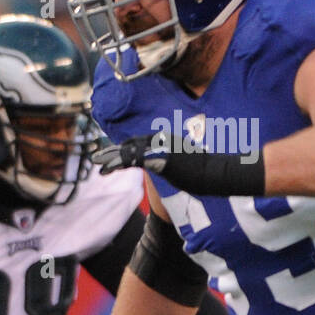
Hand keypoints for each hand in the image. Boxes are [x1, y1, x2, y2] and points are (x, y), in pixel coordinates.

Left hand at [92, 131, 263, 195]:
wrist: (217, 173)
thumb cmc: (212, 171)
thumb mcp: (194, 165)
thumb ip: (182, 164)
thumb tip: (184, 171)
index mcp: (170, 141)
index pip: (144, 142)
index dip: (128, 147)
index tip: (117, 152)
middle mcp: (162, 141)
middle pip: (133, 143)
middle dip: (115, 150)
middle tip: (99, 157)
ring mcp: (159, 148)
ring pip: (128, 150)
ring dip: (111, 157)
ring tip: (97, 163)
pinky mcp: (156, 157)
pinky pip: (131, 159)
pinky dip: (117, 163)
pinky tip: (106, 169)